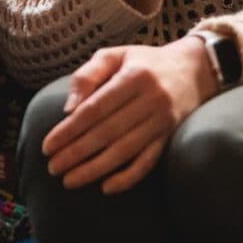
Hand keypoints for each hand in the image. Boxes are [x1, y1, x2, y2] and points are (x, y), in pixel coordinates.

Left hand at [43, 37, 215, 193]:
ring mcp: (163, 121)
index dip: (69, 130)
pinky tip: (106, 187)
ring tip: (69, 180)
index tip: (48, 146)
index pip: (95, 108)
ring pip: (125, 150)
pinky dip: (128, 177)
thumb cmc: (144, 62)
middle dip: (76, 153)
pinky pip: (149, 161)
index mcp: (133, 76)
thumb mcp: (115, 55)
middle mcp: (151, 99)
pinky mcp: (171, 137)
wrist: (194, 69)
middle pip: (108, 132)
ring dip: (95, 169)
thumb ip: (88, 75)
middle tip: (52, 168)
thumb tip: (68, 108)